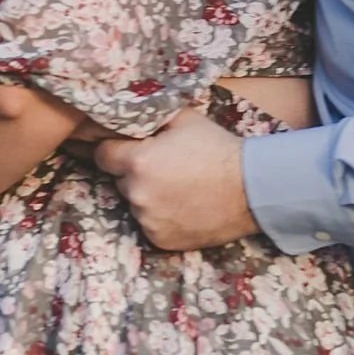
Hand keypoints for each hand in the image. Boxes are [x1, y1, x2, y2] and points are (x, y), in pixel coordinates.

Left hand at [93, 109, 257, 250]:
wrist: (250, 189)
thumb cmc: (218, 149)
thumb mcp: (184, 119)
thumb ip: (152, 117)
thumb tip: (133, 114)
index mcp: (137, 161)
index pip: (103, 155)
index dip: (115, 151)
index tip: (129, 151)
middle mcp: (137, 193)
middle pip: (121, 181)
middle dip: (136, 175)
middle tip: (166, 170)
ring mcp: (148, 220)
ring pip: (137, 205)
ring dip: (149, 198)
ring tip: (180, 190)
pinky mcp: (160, 240)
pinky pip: (151, 225)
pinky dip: (162, 219)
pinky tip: (185, 208)